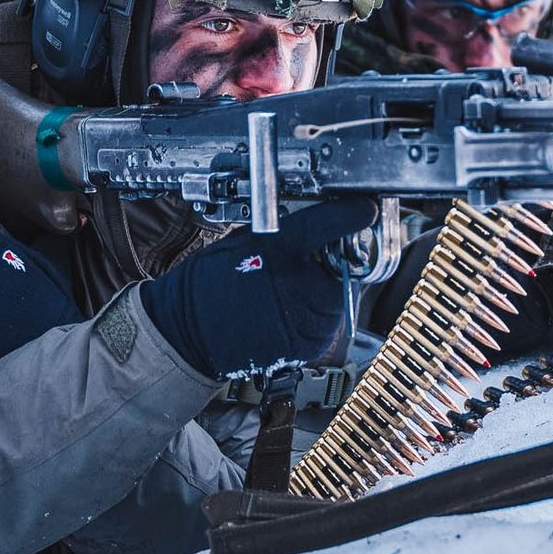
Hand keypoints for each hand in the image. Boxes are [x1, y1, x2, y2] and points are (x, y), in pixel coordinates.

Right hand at [140, 199, 377, 377]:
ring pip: (338, 298)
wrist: (187, 332)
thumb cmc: (211, 284)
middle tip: (300, 268)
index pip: (333, 222)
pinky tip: (285, 313)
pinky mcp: (308, 344)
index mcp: (281, 247)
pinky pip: (326, 325)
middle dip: (330, 265)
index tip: (365, 209)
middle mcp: (299, 282)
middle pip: (342, 267)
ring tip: (286, 294)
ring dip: (323, 294)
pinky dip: (315, 318)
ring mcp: (307, 318)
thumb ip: (291, 231)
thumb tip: (328, 220)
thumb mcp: (248, 239)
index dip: (354, 214)